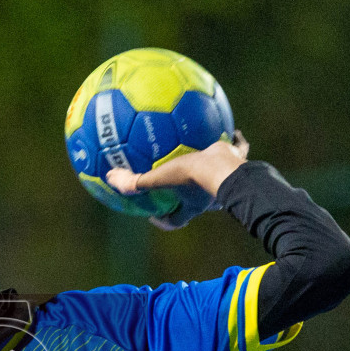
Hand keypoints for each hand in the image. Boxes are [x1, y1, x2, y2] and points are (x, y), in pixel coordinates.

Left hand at [105, 132, 250, 229]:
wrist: (224, 166)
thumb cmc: (191, 176)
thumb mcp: (158, 178)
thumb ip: (135, 181)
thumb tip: (111, 179)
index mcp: (192, 203)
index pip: (177, 220)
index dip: (166, 221)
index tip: (156, 216)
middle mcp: (209, 194)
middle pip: (200, 201)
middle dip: (191, 196)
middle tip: (181, 184)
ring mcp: (224, 178)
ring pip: (219, 176)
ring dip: (213, 170)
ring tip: (207, 155)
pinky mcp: (236, 161)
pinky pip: (238, 150)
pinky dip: (236, 142)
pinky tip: (233, 129)